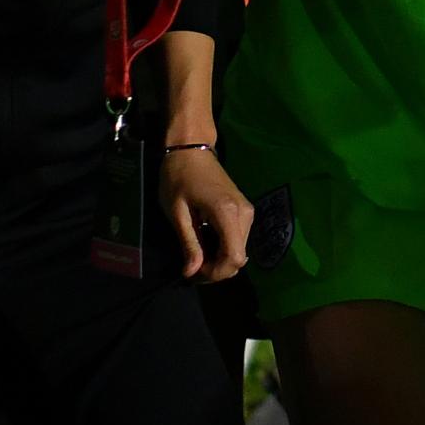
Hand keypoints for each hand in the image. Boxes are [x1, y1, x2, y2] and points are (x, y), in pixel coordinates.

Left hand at [157, 144, 252, 281]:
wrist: (192, 150)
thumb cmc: (179, 178)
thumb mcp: (177, 213)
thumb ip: (189, 243)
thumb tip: (191, 273)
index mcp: (228, 213)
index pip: (234, 257)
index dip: (215, 273)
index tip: (192, 274)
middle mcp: (245, 214)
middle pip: (239, 257)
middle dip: (216, 269)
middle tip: (190, 268)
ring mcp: (247, 212)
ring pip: (240, 250)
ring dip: (219, 260)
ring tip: (196, 256)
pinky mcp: (244, 211)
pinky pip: (238, 239)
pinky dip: (223, 249)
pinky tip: (205, 243)